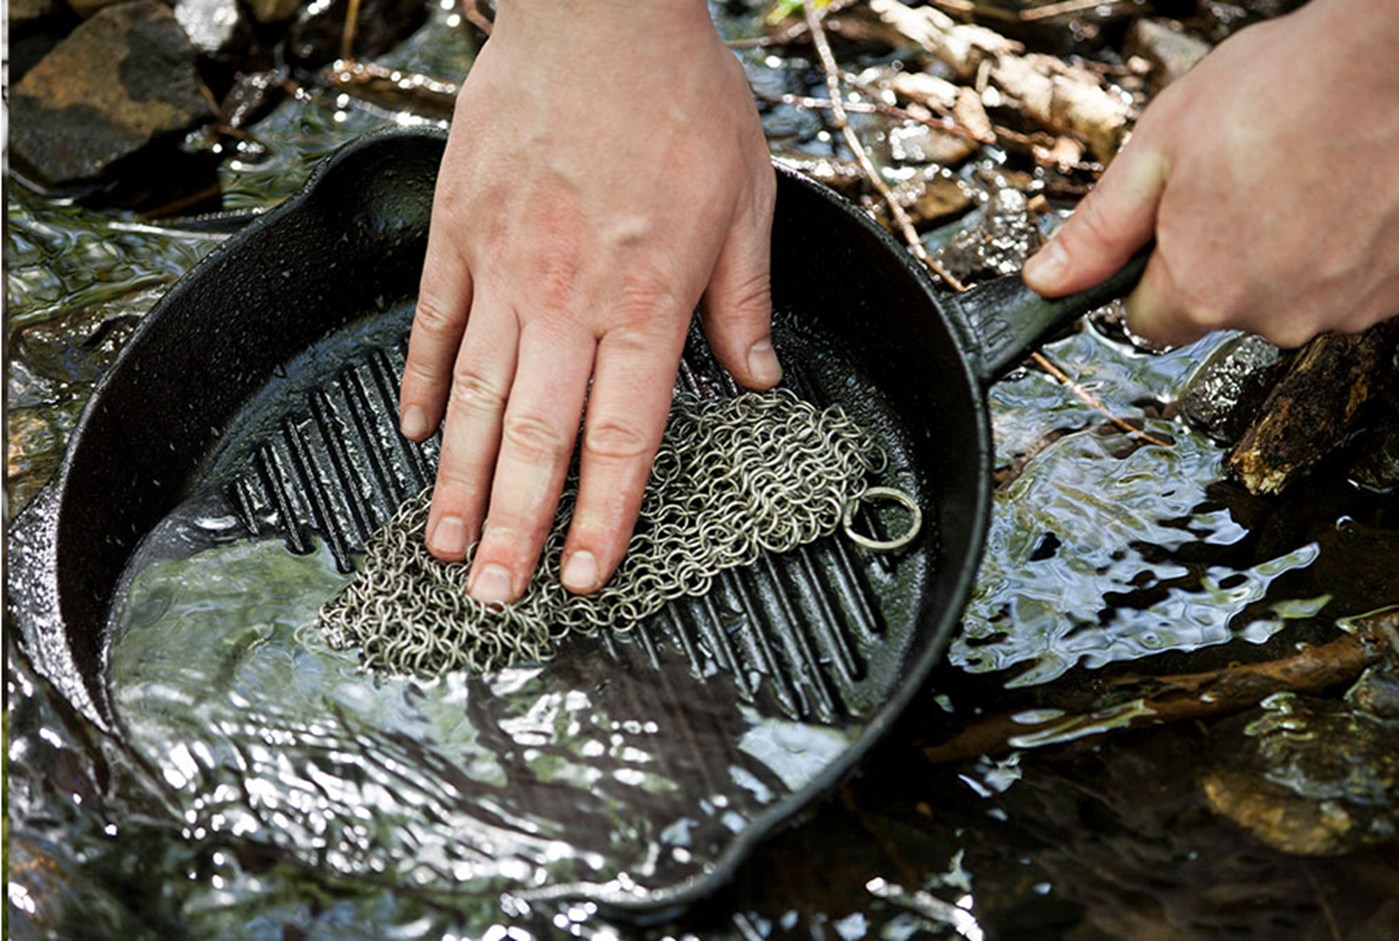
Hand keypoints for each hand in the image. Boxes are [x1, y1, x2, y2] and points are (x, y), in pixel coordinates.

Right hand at [399, 0, 778, 602]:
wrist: (599, 10)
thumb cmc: (680, 96)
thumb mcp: (748, 199)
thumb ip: (744, 300)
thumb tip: (759, 376)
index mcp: (648, 301)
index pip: (625, 438)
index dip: (604, 518)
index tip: (586, 576)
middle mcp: (569, 299)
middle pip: (537, 438)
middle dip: (513, 528)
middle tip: (492, 598)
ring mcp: (504, 267)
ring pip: (474, 396)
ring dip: (456, 480)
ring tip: (440, 545)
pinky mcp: (459, 231)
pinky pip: (434, 322)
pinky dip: (421, 383)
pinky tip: (412, 434)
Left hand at [1022, 0, 1398, 347]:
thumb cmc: (1285, 90)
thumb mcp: (1157, 149)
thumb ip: (1099, 230)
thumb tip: (1046, 281)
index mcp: (1204, 290)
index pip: (1151, 321)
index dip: (1155, 273)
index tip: (1176, 229)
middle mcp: (1277, 318)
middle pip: (1229, 306)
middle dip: (1230, 256)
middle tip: (1251, 179)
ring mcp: (1350, 309)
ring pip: (1299, 295)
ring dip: (1298, 252)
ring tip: (1310, 175)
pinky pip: (1364, 279)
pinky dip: (1359, 244)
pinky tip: (1358, 187)